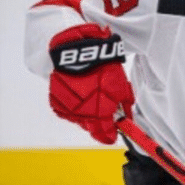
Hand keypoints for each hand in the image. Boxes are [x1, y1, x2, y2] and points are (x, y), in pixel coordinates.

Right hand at [48, 23, 133, 143]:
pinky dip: (73, 106)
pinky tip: (78, 92)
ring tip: (90, 94)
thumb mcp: (121, 84)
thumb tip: (127, 116)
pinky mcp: (56, 102)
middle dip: (99, 123)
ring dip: (86, 113)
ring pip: (80, 120)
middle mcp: (82, 115)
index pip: (105, 136)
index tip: (113, 134)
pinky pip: (67, 111)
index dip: (110, 136)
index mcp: (100, 113)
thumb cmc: (101, 64)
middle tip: (104, 111)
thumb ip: (124, 104)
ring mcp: (68, 109)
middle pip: (92, 129)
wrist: (75, 49)